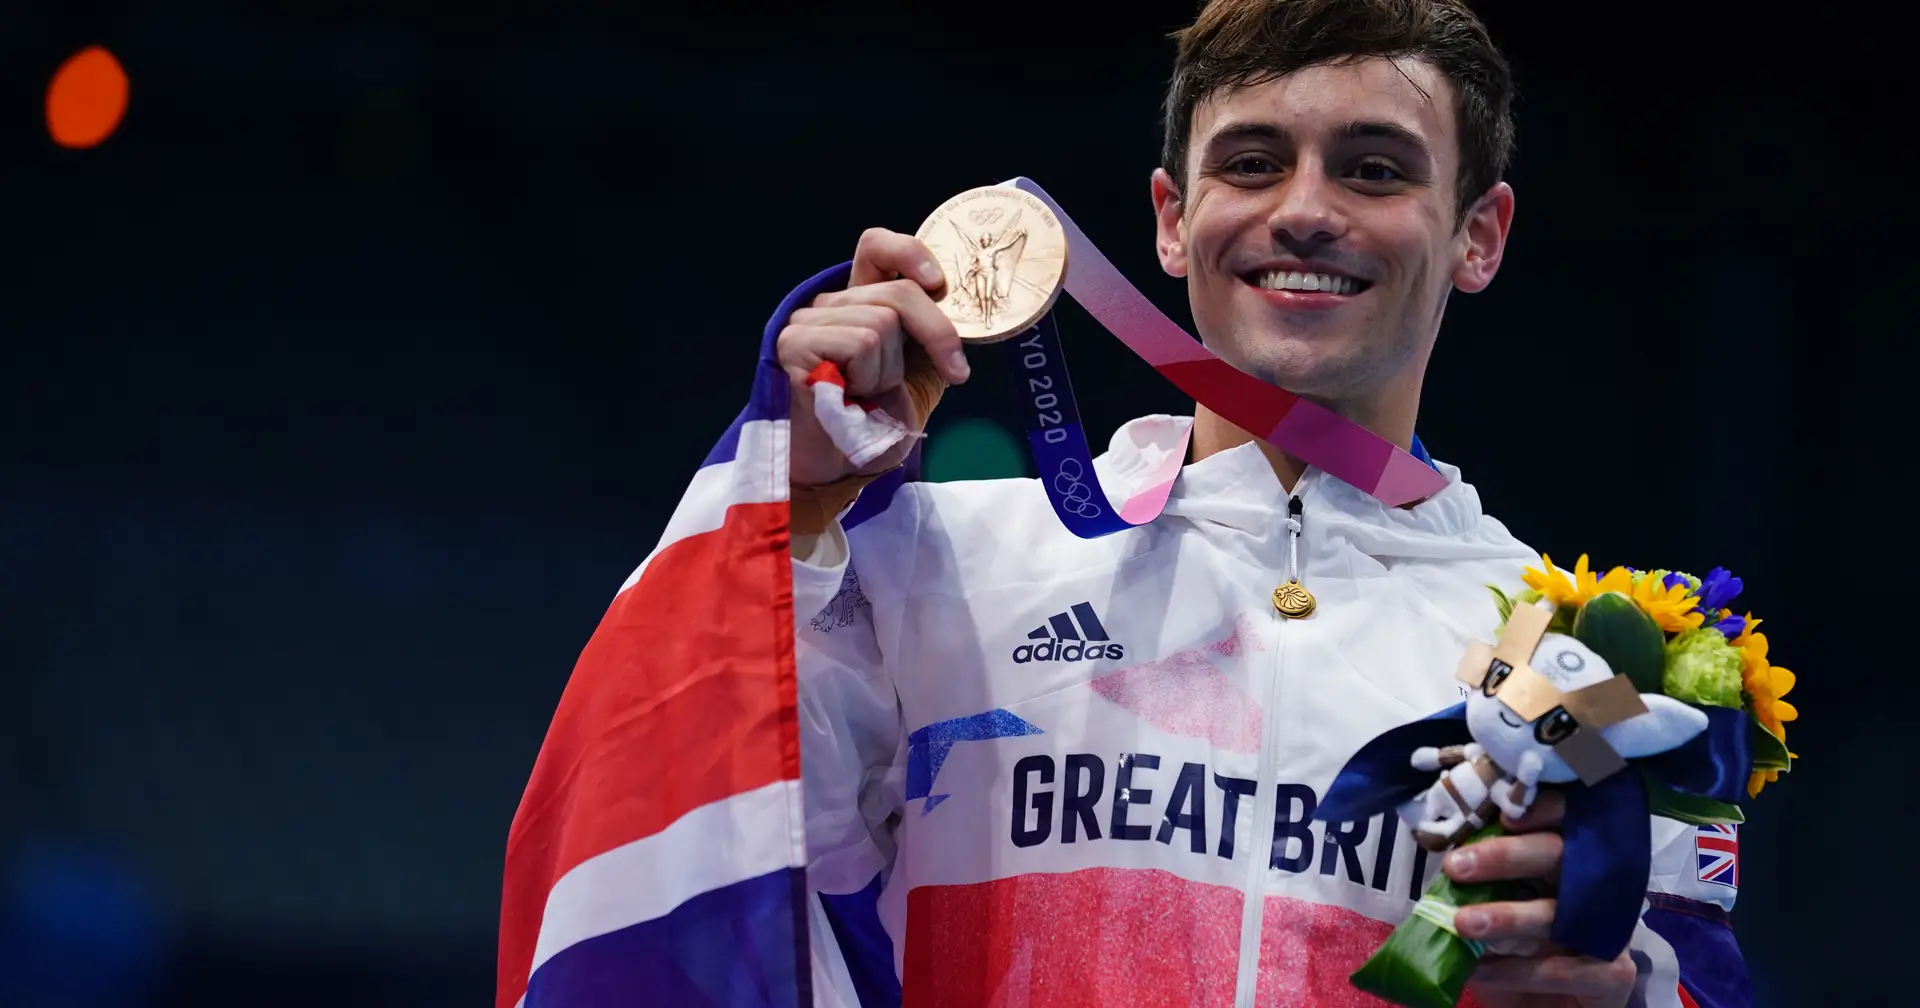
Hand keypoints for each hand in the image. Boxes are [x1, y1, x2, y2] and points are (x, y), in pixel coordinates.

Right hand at [778, 228, 971, 486]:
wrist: (836, 470)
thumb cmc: (871, 426)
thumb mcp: (916, 375)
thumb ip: (928, 337)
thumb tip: (959, 304)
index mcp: (858, 304)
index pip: (875, 246)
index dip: (909, 252)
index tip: (938, 284)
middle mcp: (830, 306)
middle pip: (899, 292)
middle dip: (936, 334)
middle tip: (952, 372)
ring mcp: (807, 321)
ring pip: (882, 321)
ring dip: (889, 371)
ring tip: (866, 396)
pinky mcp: (794, 342)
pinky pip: (860, 342)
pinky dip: (868, 377)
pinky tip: (848, 397)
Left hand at [1443, 791, 1637, 1007]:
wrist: (1541, 1007)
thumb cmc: (1514, 947)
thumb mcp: (1492, 905)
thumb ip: (1479, 877)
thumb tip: (1444, 850)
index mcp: (1567, 858)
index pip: (1564, 820)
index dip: (1543, 810)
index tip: (1504, 814)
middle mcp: (1594, 886)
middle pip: (1559, 856)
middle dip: (1506, 857)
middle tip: (1457, 866)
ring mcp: (1610, 929)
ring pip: (1558, 915)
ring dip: (1507, 917)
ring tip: (1462, 923)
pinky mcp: (1613, 974)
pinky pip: (1562, 969)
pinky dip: (1517, 970)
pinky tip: (1481, 970)